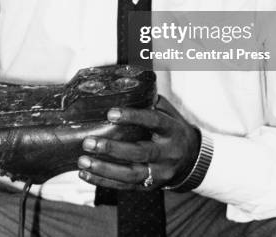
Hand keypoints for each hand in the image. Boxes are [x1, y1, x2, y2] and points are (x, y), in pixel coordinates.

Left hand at [77, 96, 199, 190]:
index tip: (110, 113)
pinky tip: (86, 174)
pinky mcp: (151, 186)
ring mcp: (160, 173)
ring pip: (131, 175)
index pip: (153, 121)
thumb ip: (148, 101)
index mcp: (171, 130)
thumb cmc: (172, 129)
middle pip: (140, 153)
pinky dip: (104, 181)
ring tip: (82, 161)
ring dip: (103, 169)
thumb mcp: (168, 112)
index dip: (133, 117)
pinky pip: (126, 187)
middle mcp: (167, 153)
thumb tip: (122, 87)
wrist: (193, 160)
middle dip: (112, 149)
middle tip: (89, 142)